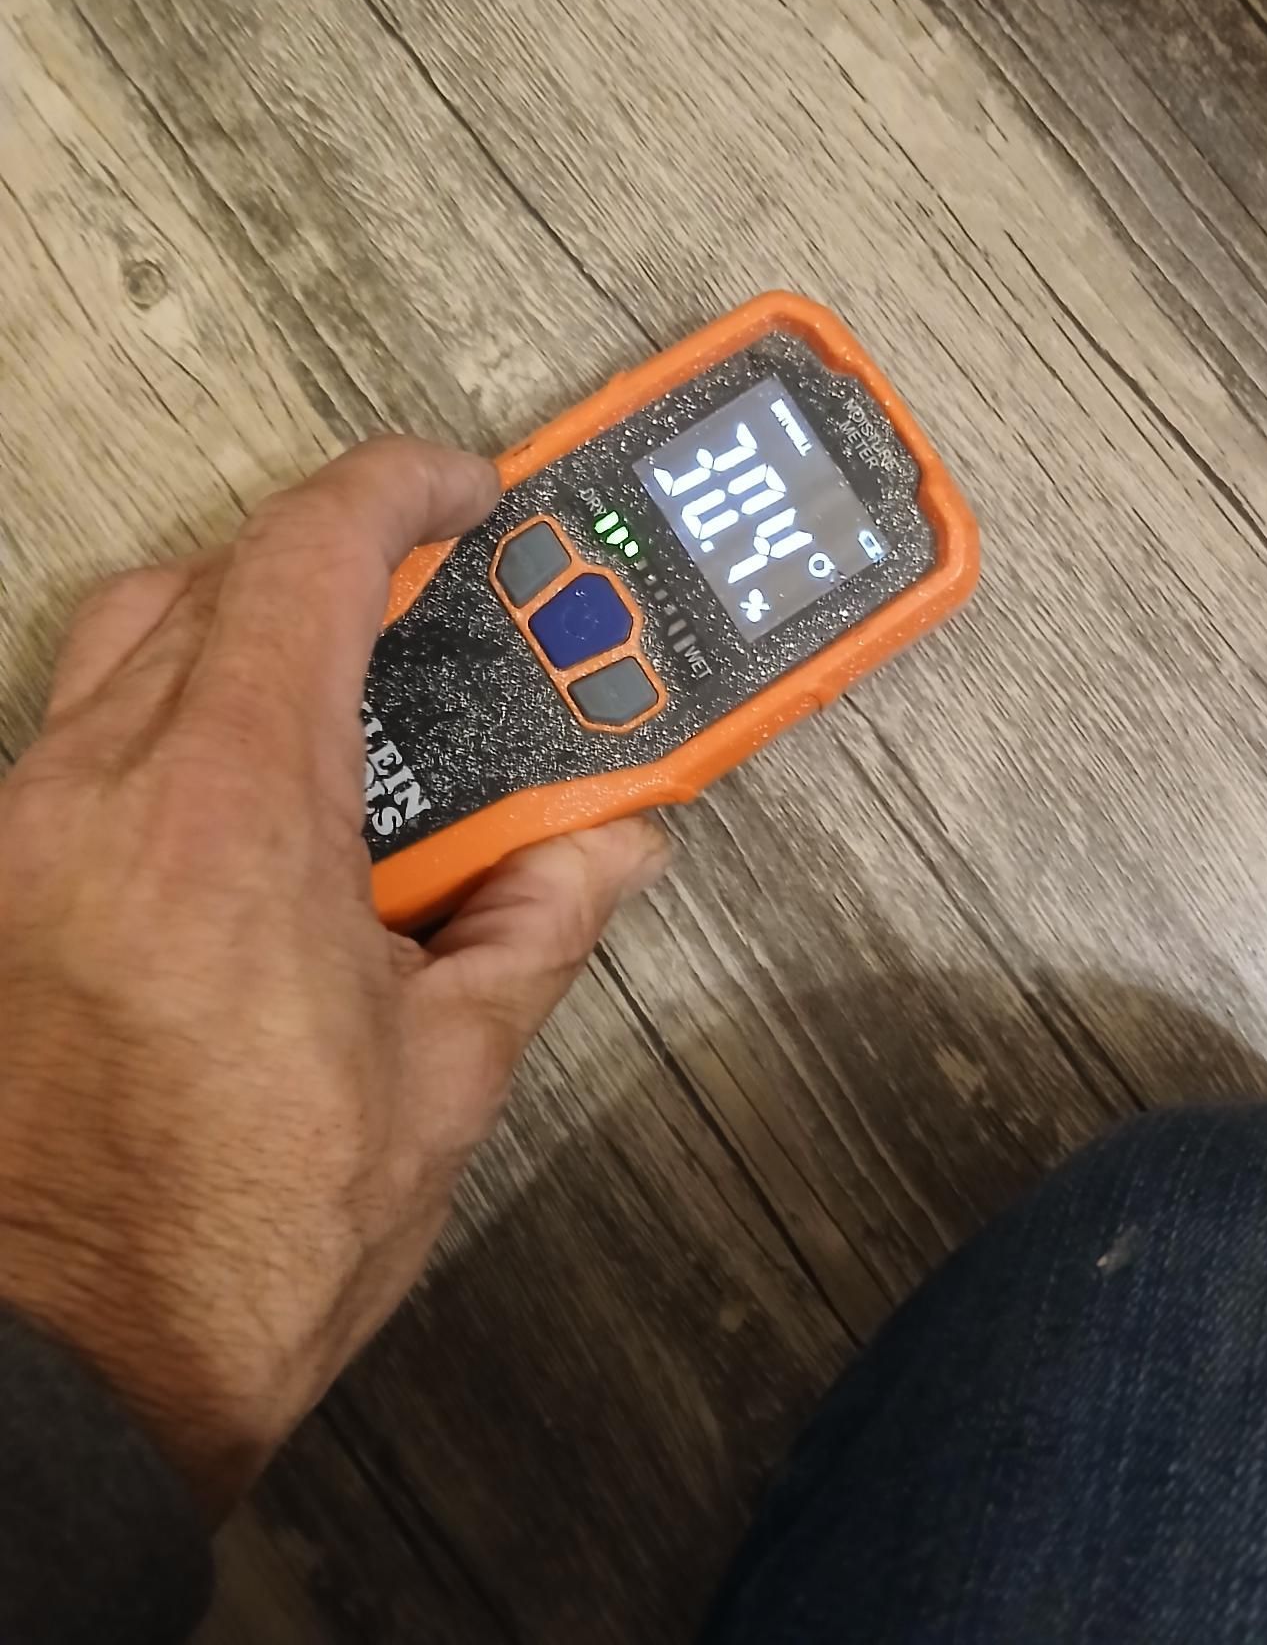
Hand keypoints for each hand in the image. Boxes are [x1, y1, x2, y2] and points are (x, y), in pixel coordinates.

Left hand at [0, 438, 668, 1517]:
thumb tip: (611, 842)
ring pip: (125, 644)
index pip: (310, 554)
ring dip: (235, 633)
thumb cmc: (238, 1242)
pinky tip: (241, 825)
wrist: (55, 1375)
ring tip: (336, 712)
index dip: (400, 488)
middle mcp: (102, 789)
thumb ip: (534, 926)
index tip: (466, 491)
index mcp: (231, 807)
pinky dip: (169, 725)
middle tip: (423, 608)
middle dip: (327, 558)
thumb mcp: (440, 1080)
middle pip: (212, 575)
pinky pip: (78, 738)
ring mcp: (24, 834)